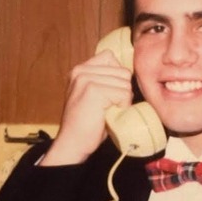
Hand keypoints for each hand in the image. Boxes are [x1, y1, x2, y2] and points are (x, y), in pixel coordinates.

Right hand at [40, 50, 132, 165]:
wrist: (73, 143)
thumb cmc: (86, 123)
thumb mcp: (92, 94)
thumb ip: (103, 80)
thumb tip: (128, 72)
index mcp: (80, 69)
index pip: (111, 57)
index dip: (117, 76)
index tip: (109, 94)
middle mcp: (81, 71)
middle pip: (123, 71)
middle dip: (122, 91)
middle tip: (107, 107)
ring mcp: (86, 79)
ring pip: (125, 83)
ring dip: (122, 100)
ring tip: (106, 111)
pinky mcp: (94, 90)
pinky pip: (124, 94)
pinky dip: (122, 107)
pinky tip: (108, 114)